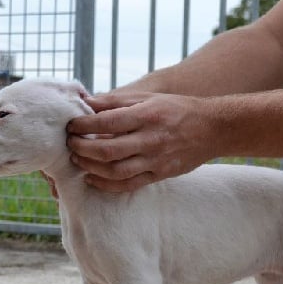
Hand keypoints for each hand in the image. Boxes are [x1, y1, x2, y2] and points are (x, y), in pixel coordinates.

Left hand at [66, 92, 215, 191]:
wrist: (212, 128)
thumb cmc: (176, 109)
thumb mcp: (147, 97)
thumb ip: (116, 101)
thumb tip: (85, 103)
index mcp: (146, 115)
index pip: (106, 122)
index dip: (83, 125)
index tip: (71, 126)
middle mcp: (150, 139)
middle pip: (107, 150)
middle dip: (82, 148)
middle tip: (70, 145)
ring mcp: (155, 160)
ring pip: (115, 171)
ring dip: (91, 167)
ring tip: (78, 161)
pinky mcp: (159, 175)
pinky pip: (128, 185)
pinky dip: (106, 185)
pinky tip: (92, 179)